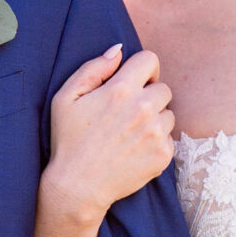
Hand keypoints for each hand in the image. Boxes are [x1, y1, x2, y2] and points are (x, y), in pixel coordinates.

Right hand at [42, 45, 175, 226]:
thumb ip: (93, 68)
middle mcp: (143, 108)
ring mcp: (156, 133)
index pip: (150, 60)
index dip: (142, 69)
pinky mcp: (164, 155)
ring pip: (168, 114)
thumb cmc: (68, 140)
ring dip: (154, 120)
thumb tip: (118, 50)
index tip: (134, 81)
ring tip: (130, 134)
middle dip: (148, 96)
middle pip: (163, 88)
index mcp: (121, 90)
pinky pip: (169, 138)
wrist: (78, 186)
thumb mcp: (66, 98)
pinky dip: (156, 142)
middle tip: (128, 113)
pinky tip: (134, 150)